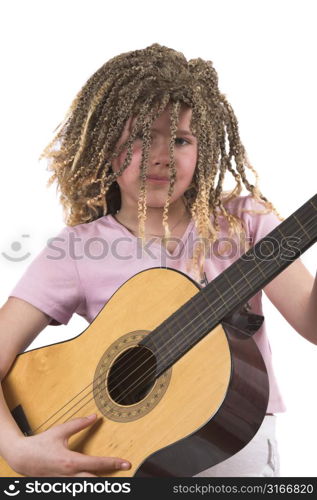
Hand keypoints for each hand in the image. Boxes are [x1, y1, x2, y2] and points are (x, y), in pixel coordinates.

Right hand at [9, 414, 130, 476]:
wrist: (22, 458)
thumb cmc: (41, 444)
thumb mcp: (60, 431)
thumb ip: (78, 424)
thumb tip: (94, 417)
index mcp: (71, 461)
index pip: (97, 463)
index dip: (114, 463)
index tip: (126, 463)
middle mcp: (70, 475)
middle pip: (95, 481)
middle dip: (111, 480)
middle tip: (125, 475)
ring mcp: (66, 483)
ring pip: (87, 486)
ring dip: (101, 483)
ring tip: (116, 479)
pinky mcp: (62, 485)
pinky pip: (78, 487)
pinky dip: (88, 484)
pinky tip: (97, 480)